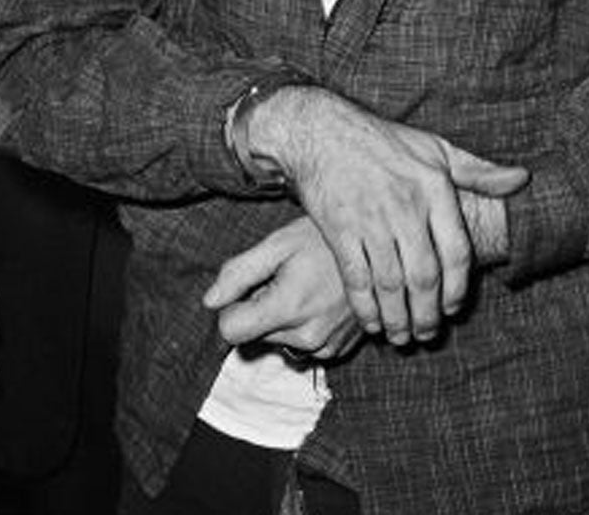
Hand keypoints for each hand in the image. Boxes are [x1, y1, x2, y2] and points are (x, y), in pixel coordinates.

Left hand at [204, 215, 362, 362]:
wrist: (378, 248)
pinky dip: (303, 326)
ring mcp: (326, 346)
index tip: (249, 287)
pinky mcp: (338, 350)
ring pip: (278, 341)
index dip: (232, 307)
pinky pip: (302, 345)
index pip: (231, 331)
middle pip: (254, 336)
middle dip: (261, 309)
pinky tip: (318, 299)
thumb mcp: (279, 243)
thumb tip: (210, 301)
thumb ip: (239, 272)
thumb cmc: (325, 239)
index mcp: (289, 307)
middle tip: (284, 278)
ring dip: (282, 319)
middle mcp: (307, 335)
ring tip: (305, 286)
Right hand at [239, 86, 527, 347]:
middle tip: (427, 334)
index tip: (453, 310)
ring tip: (401, 336)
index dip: (458, 290)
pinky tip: (371, 323)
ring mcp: (370, 220)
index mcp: (434, 189)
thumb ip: (478, 171)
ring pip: (391, 284)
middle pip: (424, 277)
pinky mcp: (339, 230)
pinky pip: (357, 279)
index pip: (457, 252)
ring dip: (398, 319)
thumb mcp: (436, 148)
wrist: (323, 133)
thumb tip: (523, 179)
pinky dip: (365, 308)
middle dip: (428, 315)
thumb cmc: (384, 142)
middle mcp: (405, 206)